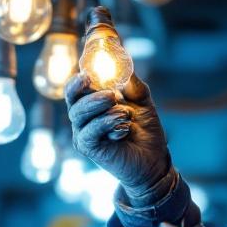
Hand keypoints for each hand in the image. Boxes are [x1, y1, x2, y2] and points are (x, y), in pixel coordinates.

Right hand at [65, 72, 171, 205]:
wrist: (153, 161)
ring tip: (123, 111)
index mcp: (93, 104)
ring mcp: (84, 133)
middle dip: (88, 92)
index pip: (78, 88)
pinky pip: (89, 132)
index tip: (88, 71)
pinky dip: (105, 124)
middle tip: (109, 92)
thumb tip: (125, 65)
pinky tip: (122, 125)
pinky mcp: (88, 148)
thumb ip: (133, 85)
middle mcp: (84, 118)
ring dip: (99, 107)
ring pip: (78, 114)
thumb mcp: (142, 103)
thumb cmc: (145, 131)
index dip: (79, 78)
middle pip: (72, 99)